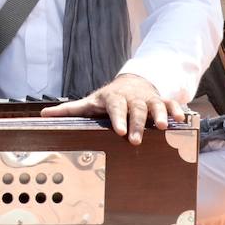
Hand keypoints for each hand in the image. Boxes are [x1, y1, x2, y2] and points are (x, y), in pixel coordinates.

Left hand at [40, 74, 185, 144]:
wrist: (130, 83)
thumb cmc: (106, 99)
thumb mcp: (89, 103)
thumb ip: (68, 111)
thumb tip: (42, 116)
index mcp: (113, 98)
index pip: (115, 107)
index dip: (117, 118)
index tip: (118, 131)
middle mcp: (132, 98)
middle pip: (135, 109)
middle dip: (136, 124)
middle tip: (135, 140)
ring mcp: (148, 98)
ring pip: (155, 105)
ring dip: (159, 115)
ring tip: (161, 128)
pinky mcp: (161, 101)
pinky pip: (171, 103)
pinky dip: (176, 110)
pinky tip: (182, 120)